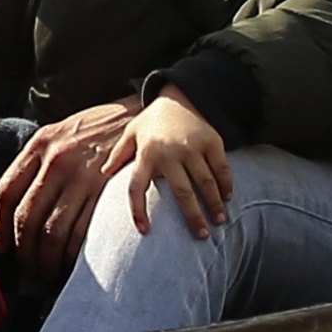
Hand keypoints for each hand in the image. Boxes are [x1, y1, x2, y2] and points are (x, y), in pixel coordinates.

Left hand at [0, 101, 141, 260]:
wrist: (141, 114)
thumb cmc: (97, 128)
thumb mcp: (59, 132)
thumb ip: (36, 161)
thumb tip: (15, 204)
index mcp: (40, 145)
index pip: (6, 192)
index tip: (2, 246)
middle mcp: (57, 161)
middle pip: (27, 217)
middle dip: (23, 249)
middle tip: (27, 266)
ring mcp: (83, 177)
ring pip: (52, 230)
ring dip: (45, 258)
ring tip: (46, 270)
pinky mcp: (107, 191)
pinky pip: (82, 232)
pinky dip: (73, 254)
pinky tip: (70, 261)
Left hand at [112, 90, 230, 237]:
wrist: (180, 95)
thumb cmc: (153, 120)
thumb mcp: (132, 132)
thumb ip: (119, 154)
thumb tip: (104, 174)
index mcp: (147, 153)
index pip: (138, 186)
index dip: (138, 210)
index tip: (144, 231)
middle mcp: (170, 152)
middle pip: (182, 191)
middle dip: (193, 216)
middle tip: (201, 236)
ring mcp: (193, 146)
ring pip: (205, 182)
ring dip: (213, 204)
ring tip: (220, 222)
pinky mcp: (212, 141)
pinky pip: (221, 167)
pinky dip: (226, 184)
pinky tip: (227, 198)